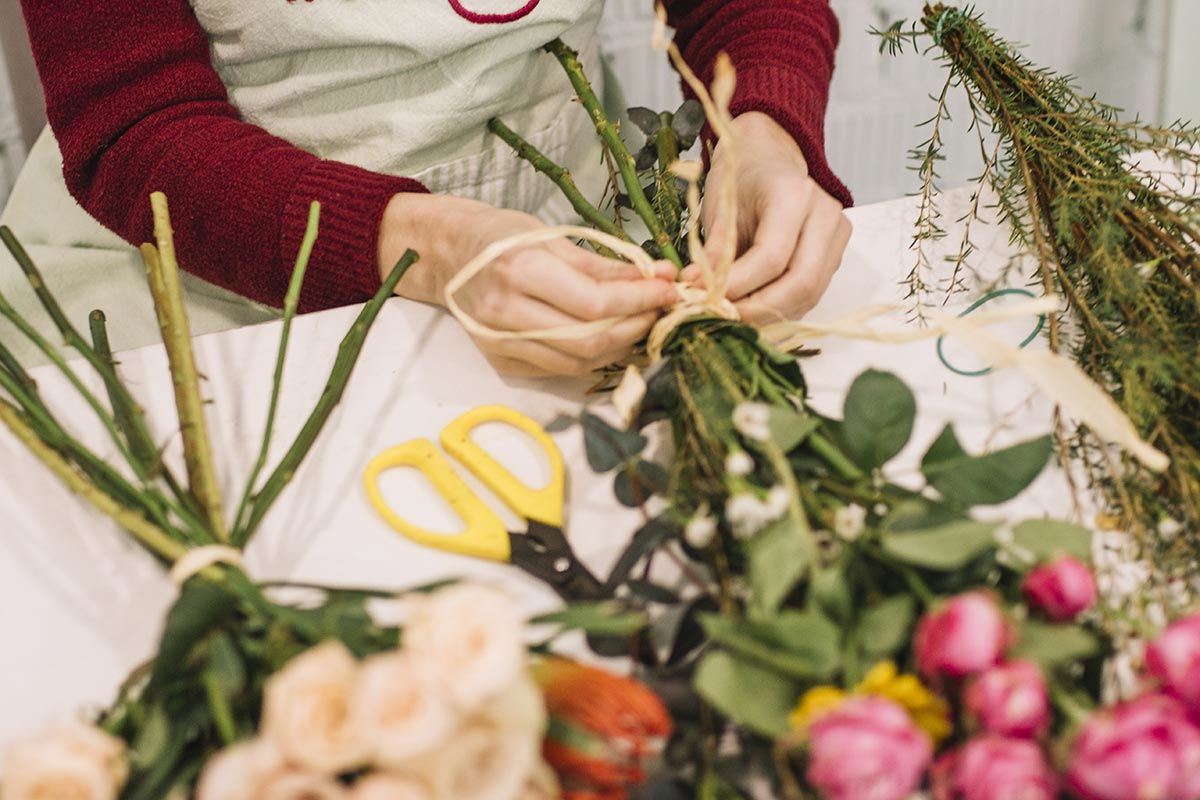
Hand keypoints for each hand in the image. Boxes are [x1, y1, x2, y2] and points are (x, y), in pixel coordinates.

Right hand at [378, 194, 676, 375]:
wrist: (445, 256)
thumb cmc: (500, 237)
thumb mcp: (552, 236)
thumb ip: (605, 264)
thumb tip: (659, 277)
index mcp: (519, 272)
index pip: (594, 303)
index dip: (639, 301)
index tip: (669, 290)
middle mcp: (506, 314)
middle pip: (590, 340)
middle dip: (636, 327)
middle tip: (661, 310)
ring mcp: (500, 343)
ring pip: (578, 362)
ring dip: (619, 346)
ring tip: (640, 322)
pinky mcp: (501, 362)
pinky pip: (558, 368)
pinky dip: (591, 357)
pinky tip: (608, 337)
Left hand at [685, 111, 851, 324]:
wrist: (768, 160)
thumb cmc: (741, 180)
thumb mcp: (720, 209)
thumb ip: (715, 252)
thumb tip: (698, 290)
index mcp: (794, 195)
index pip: (771, 257)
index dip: (738, 285)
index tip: (705, 297)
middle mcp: (825, 215)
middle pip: (801, 282)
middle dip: (759, 309)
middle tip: (723, 317)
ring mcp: (836, 237)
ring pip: (810, 294)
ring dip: (770, 314)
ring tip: (734, 316)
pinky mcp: (836, 255)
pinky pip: (812, 293)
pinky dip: (781, 308)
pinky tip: (753, 309)